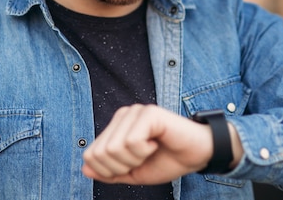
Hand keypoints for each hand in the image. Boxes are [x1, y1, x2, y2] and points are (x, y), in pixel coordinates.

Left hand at [82, 104, 237, 184]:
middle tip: (143, 159)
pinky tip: (156, 143)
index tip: (132, 166)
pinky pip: (132, 141)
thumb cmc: (167, 160)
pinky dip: (144, 151)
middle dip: (121, 167)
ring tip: (150, 150)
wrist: (197, 155)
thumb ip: (109, 172)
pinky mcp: (149, 113)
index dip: (109, 172)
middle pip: (100, 154)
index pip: (91, 155)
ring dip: (135, 159)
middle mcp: (123, 115)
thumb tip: (85, 169)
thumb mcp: (133, 172)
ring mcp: (135, 111)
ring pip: (114, 148)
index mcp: (116, 127)